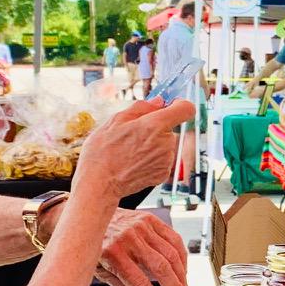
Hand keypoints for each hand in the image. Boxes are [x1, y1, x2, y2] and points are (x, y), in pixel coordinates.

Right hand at [74, 97, 194, 199]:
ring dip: (153, 144)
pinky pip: (162, 159)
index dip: (180, 104)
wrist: (99, 183)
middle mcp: (165, 143)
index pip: (186, 109)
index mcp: (154, 125)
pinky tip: (134, 162)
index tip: (171, 105)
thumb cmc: (102, 152)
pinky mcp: (163, 174)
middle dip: (156, 128)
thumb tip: (158, 102)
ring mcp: (166, 160)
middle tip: (133, 135)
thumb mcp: (115, 121)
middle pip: (170, 128)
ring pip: (165, 144)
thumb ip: (141, 108)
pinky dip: (152, 158)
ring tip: (130, 151)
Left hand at [92, 209, 188, 285]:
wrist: (90, 214)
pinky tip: (182, 268)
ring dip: (181, 275)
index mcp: (112, 254)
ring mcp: (141, 227)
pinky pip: (174, 238)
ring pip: (171, 254)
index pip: (138, 282)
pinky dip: (182, 256)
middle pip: (160, 267)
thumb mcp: (98, 269)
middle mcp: (128, 239)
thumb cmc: (95, 243)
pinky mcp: (150, 219)